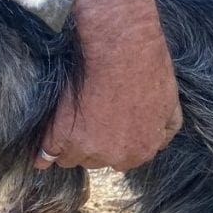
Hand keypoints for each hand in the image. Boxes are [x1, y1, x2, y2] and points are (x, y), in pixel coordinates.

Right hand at [35, 0, 181, 170]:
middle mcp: (113, 156)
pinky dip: (43, 152)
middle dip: (92, 145)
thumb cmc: (147, 70)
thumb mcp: (171, 103)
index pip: (123, 162)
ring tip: (66, 127)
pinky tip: (40, 152)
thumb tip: (160, 143)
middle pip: (96, 161)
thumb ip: (166, 130)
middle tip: (87, 120)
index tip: (105, 130)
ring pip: (70, 159)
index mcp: (141, 150)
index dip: (113, 144)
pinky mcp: (59, 136)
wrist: (119, 50)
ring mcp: (84, 148)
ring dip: (68, 147)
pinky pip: (45, 154)